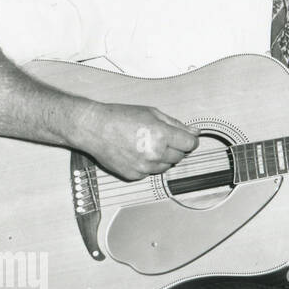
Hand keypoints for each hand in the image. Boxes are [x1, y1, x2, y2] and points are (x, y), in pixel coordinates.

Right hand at [82, 101, 199, 180]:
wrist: (93, 128)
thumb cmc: (120, 117)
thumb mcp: (152, 113)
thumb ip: (176, 124)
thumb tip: (195, 132)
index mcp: (161, 135)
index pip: (190, 144)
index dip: (190, 140)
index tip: (186, 138)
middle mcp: (154, 153)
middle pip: (179, 156)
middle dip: (175, 148)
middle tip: (160, 138)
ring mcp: (143, 167)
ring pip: (166, 166)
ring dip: (162, 158)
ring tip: (146, 144)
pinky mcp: (133, 175)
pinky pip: (150, 173)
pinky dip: (147, 165)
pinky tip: (136, 152)